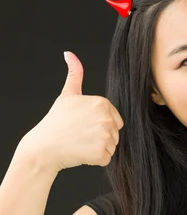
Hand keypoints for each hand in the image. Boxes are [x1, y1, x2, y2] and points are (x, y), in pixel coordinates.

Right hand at [21, 52, 123, 171]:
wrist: (44, 146)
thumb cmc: (56, 122)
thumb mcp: (67, 95)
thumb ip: (75, 74)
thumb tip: (69, 54)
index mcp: (102, 103)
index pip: (115, 120)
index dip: (100, 125)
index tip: (83, 124)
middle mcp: (106, 118)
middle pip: (115, 134)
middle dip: (101, 137)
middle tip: (81, 135)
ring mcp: (104, 136)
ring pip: (112, 146)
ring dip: (99, 149)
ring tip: (81, 143)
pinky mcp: (100, 153)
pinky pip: (106, 159)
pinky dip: (96, 160)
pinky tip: (81, 153)